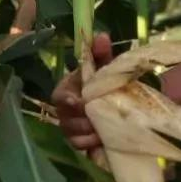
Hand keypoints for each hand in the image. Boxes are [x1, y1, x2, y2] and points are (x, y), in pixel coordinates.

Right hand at [51, 32, 112, 150]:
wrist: (121, 107)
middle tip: (97, 117)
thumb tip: (102, 35)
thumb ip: (102, 54)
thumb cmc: (107, 85)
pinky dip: (89, 143)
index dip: (67, 99)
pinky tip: (101, 140)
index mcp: (68, 89)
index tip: (80, 102)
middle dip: (81, 118)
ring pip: (71, 132)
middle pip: (64, 116)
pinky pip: (79, 146)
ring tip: (102, 129)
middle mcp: (66, 109)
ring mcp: (71, 127)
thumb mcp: (107, 69)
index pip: (59, 95)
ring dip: (87, 131)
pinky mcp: (80, 142)